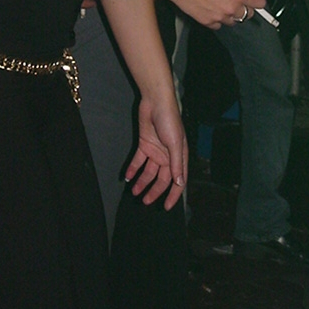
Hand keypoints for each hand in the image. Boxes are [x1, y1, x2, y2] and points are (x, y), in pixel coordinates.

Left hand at [124, 94, 187, 210]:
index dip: (173, 195)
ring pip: (148, 172)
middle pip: (161, 179)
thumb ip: (176, 164)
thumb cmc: (170, 120)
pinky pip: (138, 160)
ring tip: (135, 193)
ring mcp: (155, 151)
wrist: (155, 101)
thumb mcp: (175, 144)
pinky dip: (133, 169)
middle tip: (145, 202)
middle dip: (154, 191)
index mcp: (179, 157)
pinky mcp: (144, 144)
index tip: (167, 208)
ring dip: (142, 182)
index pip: (177, 181)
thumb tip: (179, 183)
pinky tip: (128, 177)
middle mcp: (168, 156)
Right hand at [172, 0, 266, 27]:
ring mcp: (219, 17)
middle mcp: (231, 8)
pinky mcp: (207, 22)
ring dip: (233, 13)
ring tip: (224, 1)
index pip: (260, 3)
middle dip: (247, 5)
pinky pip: (219, 24)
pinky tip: (213, 7)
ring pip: (234, 21)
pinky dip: (219, 18)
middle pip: (249, 14)